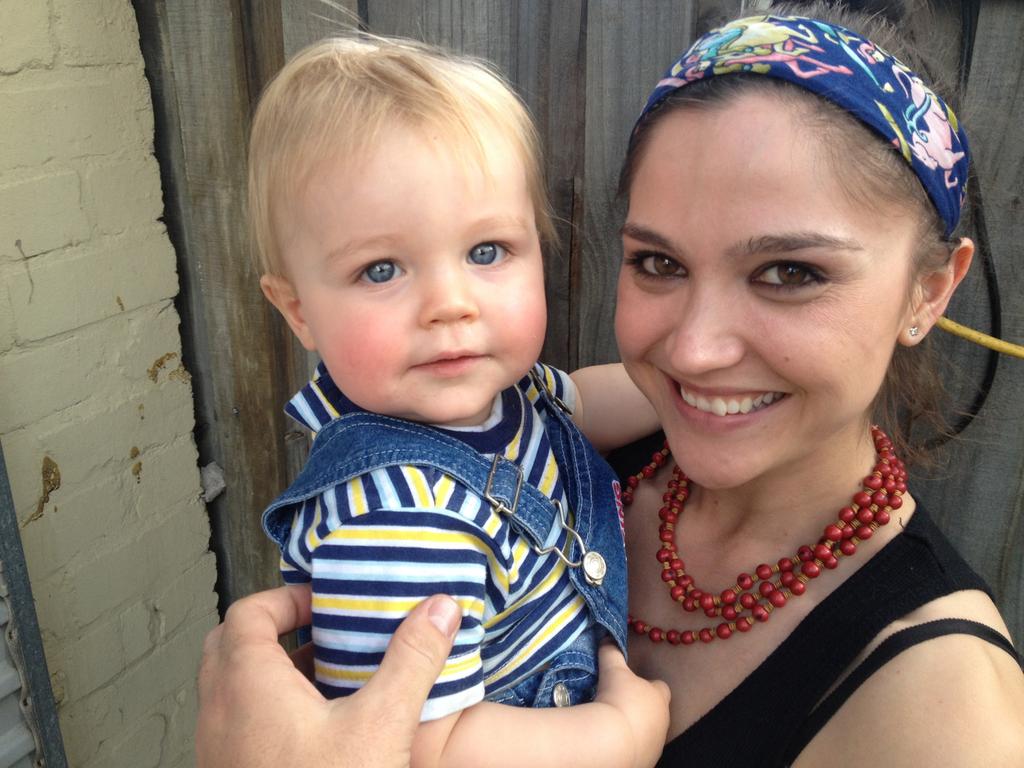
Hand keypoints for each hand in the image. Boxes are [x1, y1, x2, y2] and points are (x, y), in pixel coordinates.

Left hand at [196, 584, 461, 767]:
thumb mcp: (382, 725)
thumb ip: (412, 660)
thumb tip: (440, 607)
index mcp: (249, 687)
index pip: (248, 613)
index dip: (287, 599)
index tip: (326, 604)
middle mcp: (220, 714)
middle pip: (230, 645)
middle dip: (274, 628)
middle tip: (320, 632)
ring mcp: (217, 751)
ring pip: (229, 688)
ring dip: (269, 670)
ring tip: (324, 677)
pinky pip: (235, 724)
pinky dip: (265, 708)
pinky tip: (315, 729)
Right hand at [594, 643, 671, 767]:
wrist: (613, 740)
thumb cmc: (618, 699)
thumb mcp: (612, 670)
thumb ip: (612, 652)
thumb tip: (608, 637)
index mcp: (659, 697)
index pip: (661, 688)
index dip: (648, 686)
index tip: (631, 685)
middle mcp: (663, 721)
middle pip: (657, 712)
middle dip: (642, 709)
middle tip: (619, 705)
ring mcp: (656, 744)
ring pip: (649, 733)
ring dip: (636, 729)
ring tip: (614, 725)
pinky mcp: (646, 761)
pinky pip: (639, 751)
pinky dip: (629, 746)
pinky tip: (613, 741)